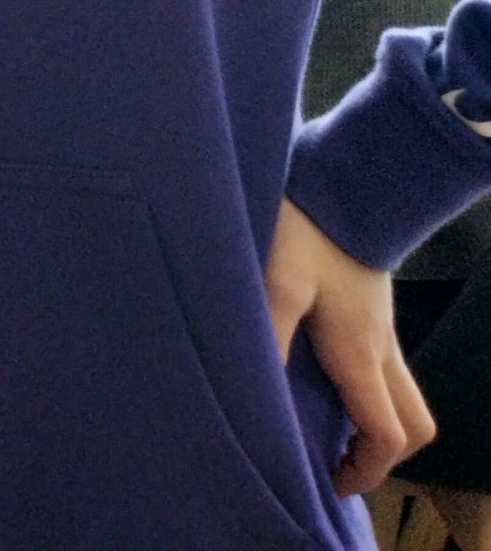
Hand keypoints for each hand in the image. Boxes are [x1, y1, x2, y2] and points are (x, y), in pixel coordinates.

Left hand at [265, 198, 435, 494]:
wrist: (343, 180)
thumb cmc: (307, 230)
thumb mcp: (274, 281)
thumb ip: (266, 335)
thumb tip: (253, 389)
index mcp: (363, 354)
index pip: (388, 435)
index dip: (366, 471)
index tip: (330, 484)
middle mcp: (384, 348)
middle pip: (412, 424)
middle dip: (380, 455)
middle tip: (333, 463)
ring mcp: (384, 329)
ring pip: (400, 396)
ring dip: (373, 422)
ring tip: (322, 430)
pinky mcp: (372, 309)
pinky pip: (384, 368)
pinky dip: (364, 390)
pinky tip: (319, 380)